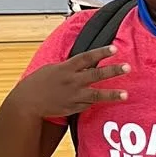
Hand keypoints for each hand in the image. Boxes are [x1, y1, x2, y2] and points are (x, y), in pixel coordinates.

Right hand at [12, 46, 129, 119]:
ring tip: (126, 94)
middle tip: (127, 67)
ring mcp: (74, 96)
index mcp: (66, 68)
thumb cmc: (40, 82)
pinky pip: (88, 104)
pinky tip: (105, 100)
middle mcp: (72, 81)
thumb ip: (71, 66)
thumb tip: (87, 62)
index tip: (115, 48)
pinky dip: (95, 101)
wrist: (28, 102)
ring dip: (112, 94)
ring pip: (96, 94)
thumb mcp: (53, 68)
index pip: (87, 58)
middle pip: (96, 75)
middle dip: (112, 71)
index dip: (101, 52)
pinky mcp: (74, 108)